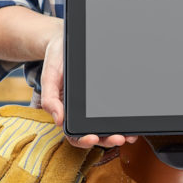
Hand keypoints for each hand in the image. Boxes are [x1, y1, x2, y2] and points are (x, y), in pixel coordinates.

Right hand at [39, 32, 137, 148]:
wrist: (64, 41)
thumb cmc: (55, 60)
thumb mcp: (49, 77)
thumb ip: (50, 99)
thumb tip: (59, 120)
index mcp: (65, 111)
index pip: (74, 134)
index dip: (84, 140)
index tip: (92, 138)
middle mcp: (81, 112)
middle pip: (95, 134)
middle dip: (107, 139)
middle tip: (119, 138)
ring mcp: (93, 106)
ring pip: (106, 126)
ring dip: (118, 132)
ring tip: (130, 135)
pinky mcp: (105, 96)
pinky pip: (114, 111)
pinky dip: (124, 119)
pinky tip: (132, 121)